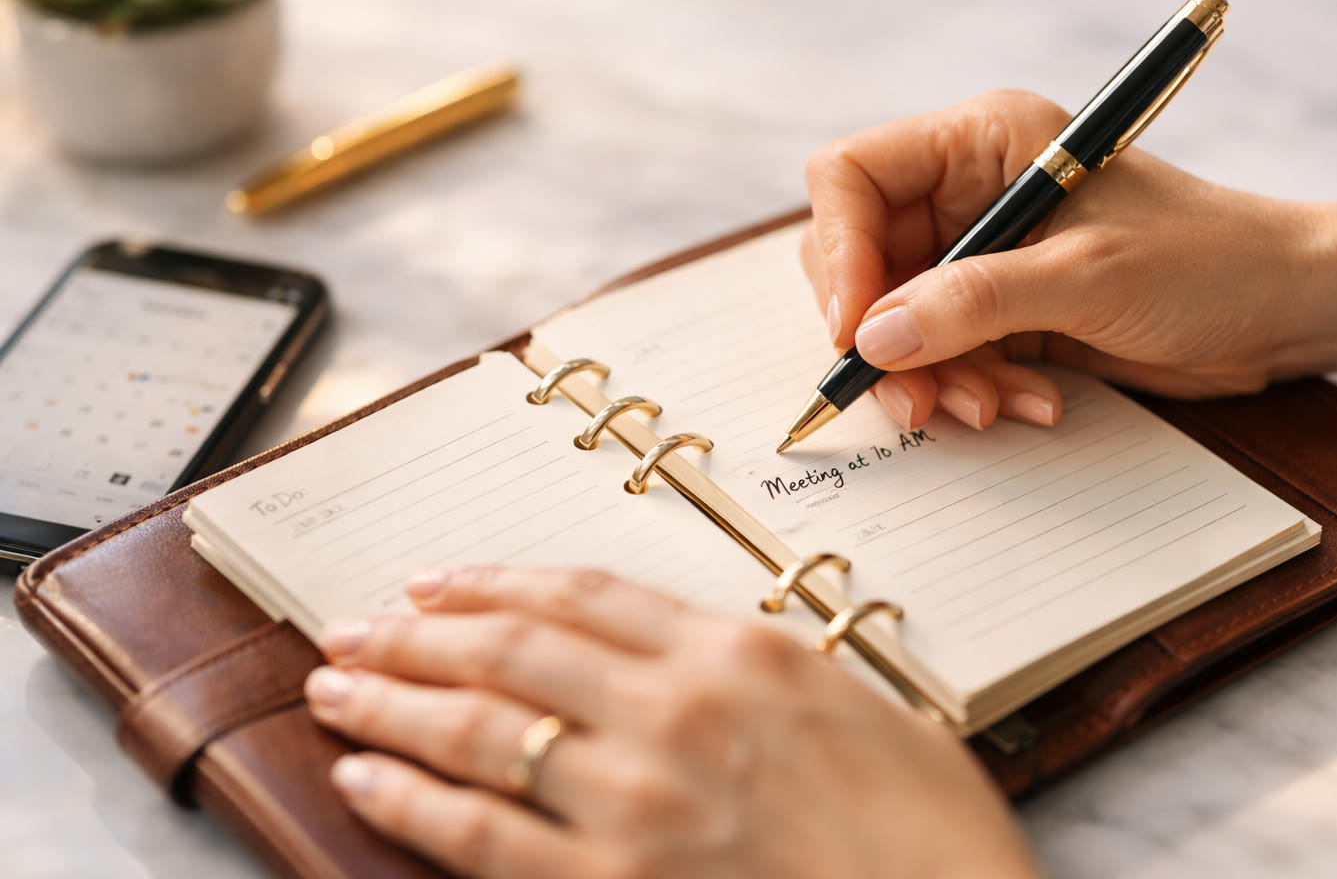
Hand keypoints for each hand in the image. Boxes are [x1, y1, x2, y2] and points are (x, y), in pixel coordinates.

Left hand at [305, 566, 1040, 878]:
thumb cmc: (922, 823)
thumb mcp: (854, 701)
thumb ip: (752, 668)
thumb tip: (669, 651)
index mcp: (739, 651)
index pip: (581, 593)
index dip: (492, 582)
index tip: (435, 581)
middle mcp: (675, 707)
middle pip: (510, 648)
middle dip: (416, 634)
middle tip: (352, 626)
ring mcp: (638, 797)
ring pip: (480, 729)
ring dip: (393, 702)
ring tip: (333, 686)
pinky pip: (487, 837)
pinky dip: (414, 801)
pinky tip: (364, 777)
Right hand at [800, 89, 1325, 430]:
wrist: (1286, 307)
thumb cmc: (1209, 262)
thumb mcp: (1089, 277)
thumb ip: (975, 302)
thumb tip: (871, 337)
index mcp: (980, 142)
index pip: (851, 178)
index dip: (839, 253)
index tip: (857, 331)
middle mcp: (968, 192)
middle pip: (861, 260)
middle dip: (883, 335)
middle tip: (915, 398)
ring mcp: (983, 254)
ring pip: (896, 320)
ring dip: (931, 377)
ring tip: (991, 407)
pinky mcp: (1003, 310)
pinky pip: (944, 354)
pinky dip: (969, 387)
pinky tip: (1029, 402)